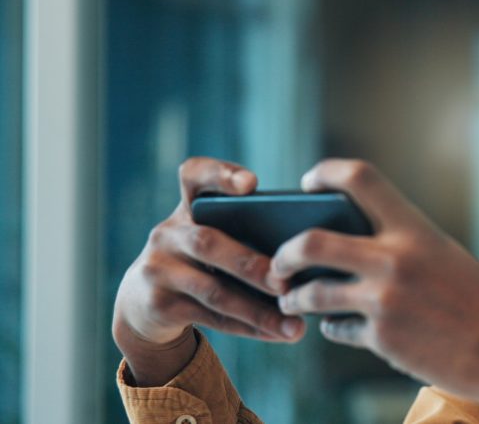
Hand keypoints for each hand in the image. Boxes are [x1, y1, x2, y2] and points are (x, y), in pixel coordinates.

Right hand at [112, 157, 304, 385]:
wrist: (142, 302)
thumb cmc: (202, 261)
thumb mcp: (213, 238)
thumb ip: (248, 235)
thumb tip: (308, 255)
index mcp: (188, 207)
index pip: (194, 175)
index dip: (221, 174)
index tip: (252, 184)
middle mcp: (168, 233)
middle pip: (208, 243)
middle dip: (251, 265)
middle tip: (287, 283)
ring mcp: (158, 269)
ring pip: (214, 291)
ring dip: (259, 310)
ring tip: (295, 326)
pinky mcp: (158, 304)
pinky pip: (212, 318)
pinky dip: (250, 327)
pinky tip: (280, 333)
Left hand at [269, 159, 478, 404]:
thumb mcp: (443, 254)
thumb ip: (400, 243)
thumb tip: (351, 244)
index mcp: (414, 229)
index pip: (360, 178)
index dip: (325, 173)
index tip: (308, 182)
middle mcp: (394, 260)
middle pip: (312, 241)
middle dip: (285, 252)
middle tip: (279, 260)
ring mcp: (384, 302)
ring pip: (312, 293)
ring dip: (295, 296)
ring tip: (292, 298)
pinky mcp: (382, 340)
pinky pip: (337, 329)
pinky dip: (332, 328)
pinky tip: (336, 327)